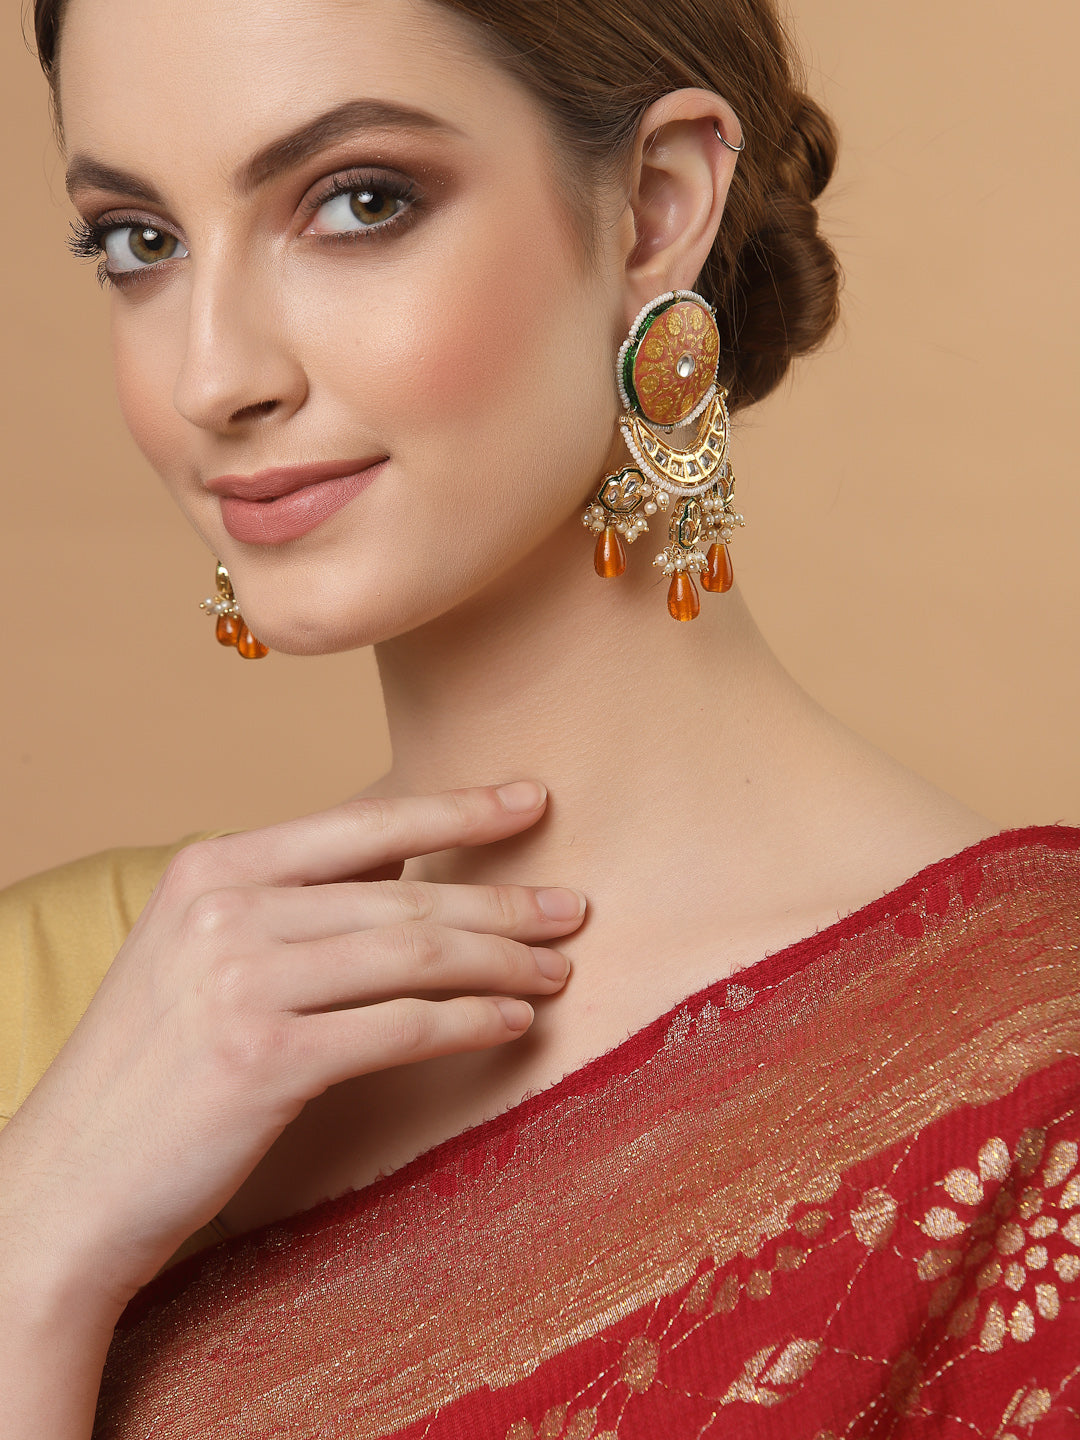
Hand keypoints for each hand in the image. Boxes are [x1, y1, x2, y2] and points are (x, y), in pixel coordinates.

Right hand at [0, 781, 582, 1319]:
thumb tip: (403, 872)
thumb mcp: (198, 953)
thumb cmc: (149, 1069)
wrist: (68, 1181)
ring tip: (556, 969)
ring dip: (501, 962)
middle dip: (502, 901)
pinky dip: (467, 1022)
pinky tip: (511, 1022)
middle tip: (572, 910)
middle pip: (403, 896)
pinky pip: (400, 1027)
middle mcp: (226, 910)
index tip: (529, 800)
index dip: (456, 810)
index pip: (362, 825)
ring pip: (413, 956)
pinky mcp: (266, 1060)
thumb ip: (288, 903)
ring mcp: (242, 982)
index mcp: (212, 868)